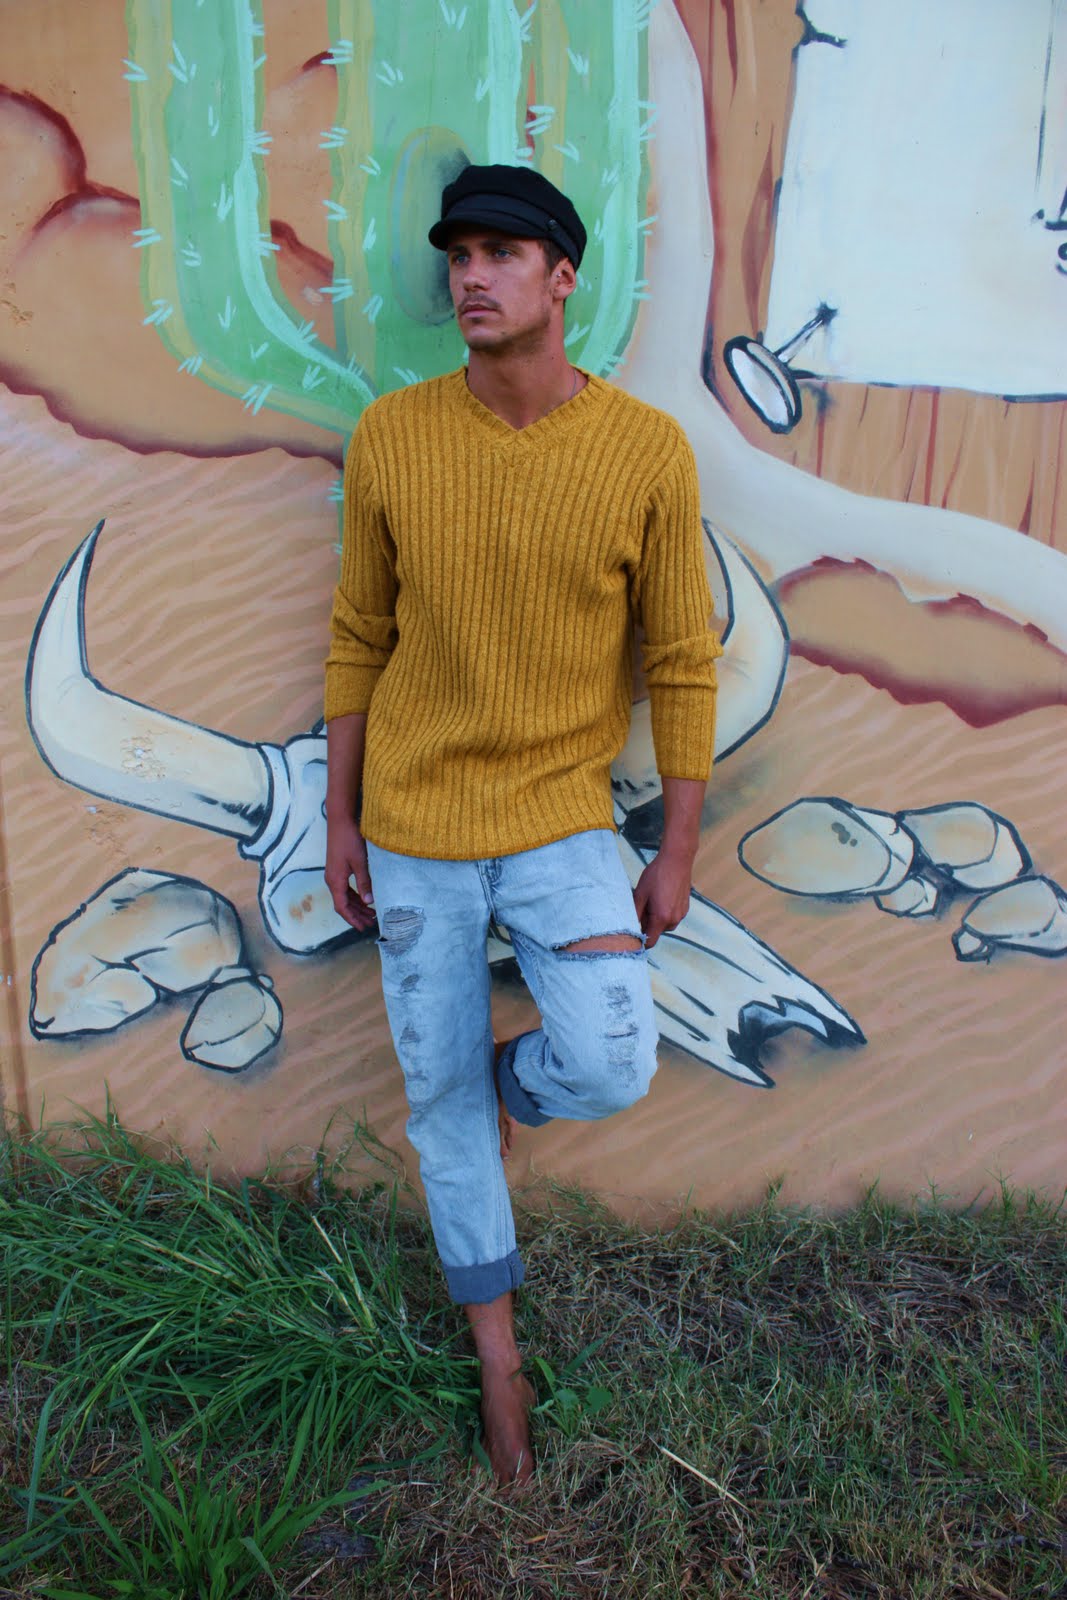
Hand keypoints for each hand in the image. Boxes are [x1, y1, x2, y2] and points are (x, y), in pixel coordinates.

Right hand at [325, 815, 375, 930]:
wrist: (341, 820)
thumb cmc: (349, 839)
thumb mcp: (360, 863)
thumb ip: (364, 883)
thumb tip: (370, 902)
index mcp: (335, 881)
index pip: (342, 907)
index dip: (352, 919)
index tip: (363, 928)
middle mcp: (332, 879)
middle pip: (343, 904)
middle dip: (356, 915)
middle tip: (371, 923)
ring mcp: (334, 873)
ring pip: (345, 896)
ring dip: (357, 906)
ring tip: (371, 913)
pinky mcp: (338, 867)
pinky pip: (346, 887)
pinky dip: (356, 895)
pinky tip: (365, 898)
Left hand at [632, 847, 693, 948]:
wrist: (677, 860)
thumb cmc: (656, 875)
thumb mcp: (640, 893)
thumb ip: (634, 913)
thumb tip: (629, 927)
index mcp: (661, 918)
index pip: (651, 941)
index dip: (640, 941)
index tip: (632, 934)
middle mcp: (674, 920)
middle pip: (657, 932)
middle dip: (647, 924)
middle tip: (642, 906)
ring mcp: (681, 914)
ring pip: (665, 925)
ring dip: (657, 918)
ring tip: (652, 900)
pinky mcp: (685, 908)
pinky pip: (672, 916)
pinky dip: (665, 912)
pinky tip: (661, 897)